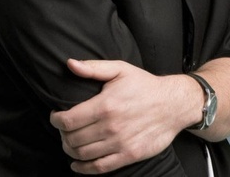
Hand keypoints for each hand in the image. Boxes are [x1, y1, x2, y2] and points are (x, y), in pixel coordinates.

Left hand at [49, 59, 198, 173]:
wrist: (174, 104)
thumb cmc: (144, 85)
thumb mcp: (120, 69)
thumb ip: (93, 68)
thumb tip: (70, 64)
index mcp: (105, 105)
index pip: (69, 120)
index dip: (56, 120)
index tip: (55, 116)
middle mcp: (111, 127)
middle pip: (73, 138)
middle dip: (62, 134)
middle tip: (62, 129)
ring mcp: (120, 144)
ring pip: (83, 154)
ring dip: (70, 150)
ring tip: (69, 142)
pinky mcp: (129, 155)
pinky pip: (100, 168)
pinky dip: (84, 169)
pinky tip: (76, 164)